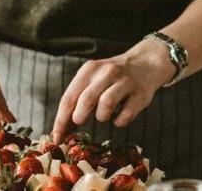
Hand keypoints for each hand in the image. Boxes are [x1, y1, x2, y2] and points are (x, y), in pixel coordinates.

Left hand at [51, 39, 174, 140]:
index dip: (60, 120)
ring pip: (106, 104)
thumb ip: (76, 101)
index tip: (56, 138)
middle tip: (79, 122)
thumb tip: (60, 131)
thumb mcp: (92, 81)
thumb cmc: (111, 78)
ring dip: (101, 116)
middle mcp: (107, 72)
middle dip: (79, 116)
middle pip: (86, 99)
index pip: (69, 97)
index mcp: (89, 70)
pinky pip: (126, 115)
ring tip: (103, 115)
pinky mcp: (141, 94)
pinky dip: (119, 121)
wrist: (145, 63)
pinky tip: (118, 117)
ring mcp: (125, 82)